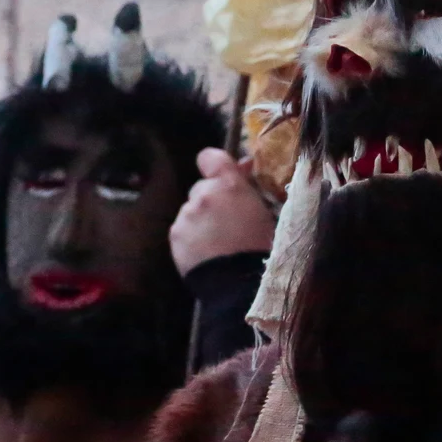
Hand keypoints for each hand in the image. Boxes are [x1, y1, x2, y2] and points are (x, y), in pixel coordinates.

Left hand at [170, 148, 275, 275]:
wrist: (240, 284)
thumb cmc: (262, 247)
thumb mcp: (266, 212)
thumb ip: (250, 188)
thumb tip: (244, 166)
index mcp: (229, 185)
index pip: (211, 157)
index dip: (214, 164)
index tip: (221, 174)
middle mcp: (203, 195)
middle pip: (202, 189)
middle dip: (212, 200)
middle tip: (228, 221)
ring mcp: (186, 215)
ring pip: (191, 211)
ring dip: (201, 220)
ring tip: (218, 243)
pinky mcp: (175, 236)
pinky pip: (183, 230)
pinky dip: (191, 237)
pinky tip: (206, 252)